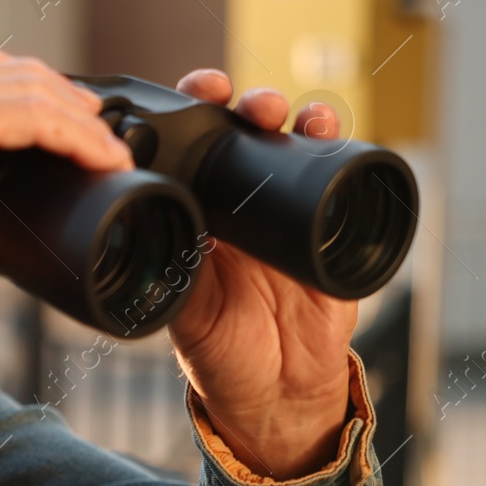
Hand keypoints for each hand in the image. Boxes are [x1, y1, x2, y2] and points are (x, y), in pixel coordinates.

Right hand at [0, 50, 131, 363]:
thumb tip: (31, 214)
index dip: (40, 97)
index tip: (82, 132)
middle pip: (10, 69)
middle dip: (67, 100)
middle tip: (106, 140)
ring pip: (28, 86)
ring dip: (81, 120)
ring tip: (111, 154)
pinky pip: (31, 112)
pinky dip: (75, 134)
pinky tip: (100, 158)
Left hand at [167, 69, 355, 479]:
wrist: (277, 390)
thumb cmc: (219, 350)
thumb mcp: (183, 310)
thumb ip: (170, 275)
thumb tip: (146, 240)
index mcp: (195, 212)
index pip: (190, 146)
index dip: (191, 112)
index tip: (194, 95)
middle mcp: (240, 202)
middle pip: (245, 133)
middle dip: (248, 105)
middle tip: (247, 103)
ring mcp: (288, 211)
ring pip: (293, 145)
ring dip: (296, 117)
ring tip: (293, 114)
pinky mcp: (331, 228)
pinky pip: (339, 177)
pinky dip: (338, 147)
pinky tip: (330, 131)